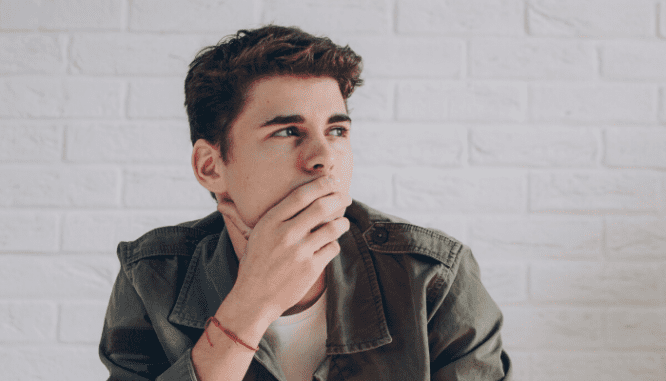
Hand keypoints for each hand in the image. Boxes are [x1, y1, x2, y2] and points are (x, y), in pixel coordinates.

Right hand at [219, 175, 351, 320]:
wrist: (253, 298)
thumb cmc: (256, 263)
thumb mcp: (258, 234)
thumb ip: (278, 216)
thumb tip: (303, 196)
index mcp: (270, 222)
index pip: (301, 195)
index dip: (321, 185)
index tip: (332, 181)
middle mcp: (285, 234)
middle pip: (322, 207)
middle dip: (339, 198)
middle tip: (346, 197)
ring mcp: (299, 252)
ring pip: (332, 228)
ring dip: (342, 222)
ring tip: (343, 222)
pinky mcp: (310, 268)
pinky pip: (332, 248)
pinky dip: (334, 244)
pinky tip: (330, 244)